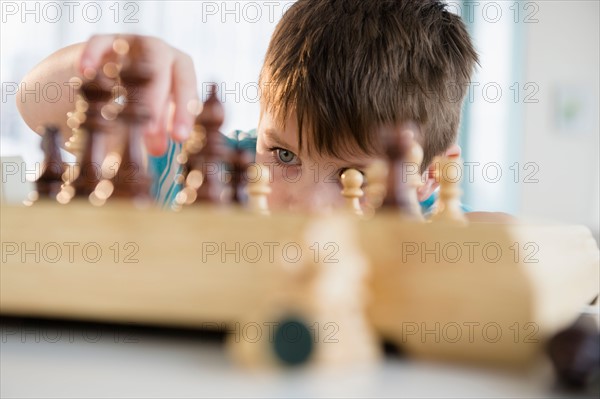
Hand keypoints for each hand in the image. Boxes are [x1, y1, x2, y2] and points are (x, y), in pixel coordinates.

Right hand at [78, 34, 197, 155]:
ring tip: (124, 113)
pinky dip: (92, 55)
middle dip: (157, 102)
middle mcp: (159, 52)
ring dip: (130, 84)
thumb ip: (156, 131)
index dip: (184, 112)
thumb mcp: (152, 114)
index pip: (187, 87)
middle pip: (162, 70)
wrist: (104, 72)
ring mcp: (131, 42)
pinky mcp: (103, 40)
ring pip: (135, 55)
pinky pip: (98, 43)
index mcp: (179, 70)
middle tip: (149, 131)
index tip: (179, 137)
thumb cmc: (139, 97)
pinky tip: (86, 73)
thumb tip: (159, 151)